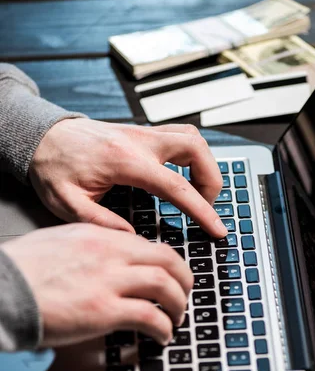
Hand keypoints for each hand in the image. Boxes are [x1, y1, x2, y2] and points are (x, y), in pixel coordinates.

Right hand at [1, 224, 193, 347]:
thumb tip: (110, 259)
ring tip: (177, 318)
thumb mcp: (60, 241)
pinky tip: (162, 337)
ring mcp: (108, 281)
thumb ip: (89, 247)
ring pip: (165, 286)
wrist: (1, 287)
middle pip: (168, 260)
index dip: (169, 264)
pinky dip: (164, 328)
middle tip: (185, 294)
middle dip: (184, 280)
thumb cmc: (22, 268)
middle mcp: (110, 254)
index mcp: (99, 236)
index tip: (172, 276)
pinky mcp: (104, 310)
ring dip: (179, 305)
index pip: (149, 246)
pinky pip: (150, 317)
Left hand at [30, 119, 226, 237]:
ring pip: (191, 137)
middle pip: (195, 148)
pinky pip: (179, 135)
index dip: (202, 209)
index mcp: (124, 161)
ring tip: (198, 192)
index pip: (176, 185)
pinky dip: (191, 154)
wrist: (42, 137)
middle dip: (211, 179)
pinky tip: (184, 174)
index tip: (217, 228)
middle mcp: (139, 141)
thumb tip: (134, 238)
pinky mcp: (141, 132)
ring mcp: (142, 133)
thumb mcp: (67, 203)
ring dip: (204, 164)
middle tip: (205, 206)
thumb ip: (102, 223)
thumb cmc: (53, 167)